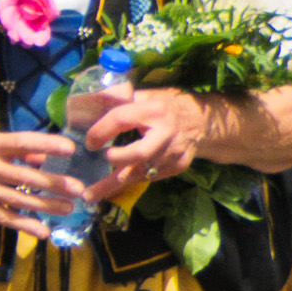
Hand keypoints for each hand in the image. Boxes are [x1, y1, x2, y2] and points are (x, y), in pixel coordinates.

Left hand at [81, 86, 209, 200]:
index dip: (101, 131)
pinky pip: (148, 177)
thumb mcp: (146, 95)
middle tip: (104, 158)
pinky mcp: (177, 167)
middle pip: (139, 153)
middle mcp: (166, 134)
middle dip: (117, 158)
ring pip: (141, 173)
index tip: (89, 142)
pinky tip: (110, 188)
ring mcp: (174, 153)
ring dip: (113, 185)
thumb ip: (119, 98)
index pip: (121, 119)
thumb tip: (88, 102)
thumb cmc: (167, 106)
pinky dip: (129, 181)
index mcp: (154, 110)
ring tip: (90, 195)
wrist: (202, 121)